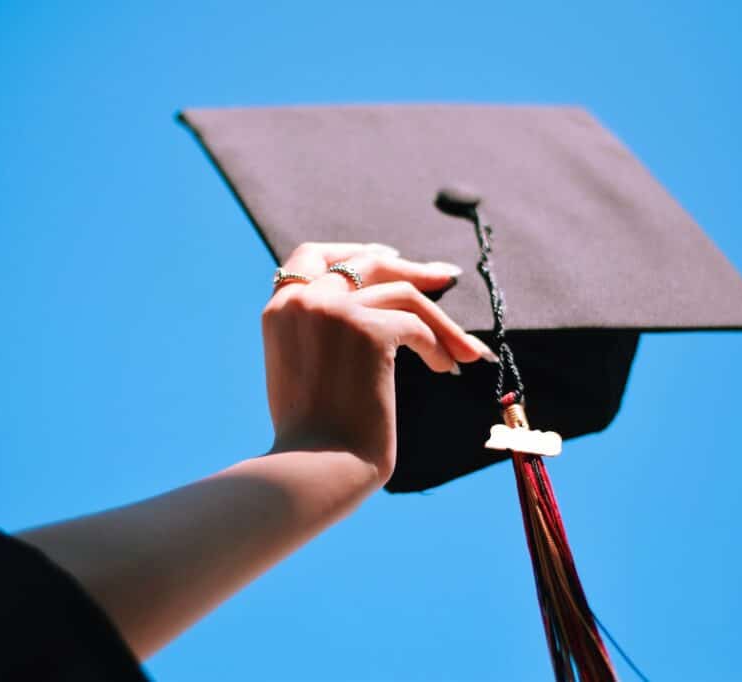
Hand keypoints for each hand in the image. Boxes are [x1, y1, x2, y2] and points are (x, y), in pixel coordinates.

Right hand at [261, 242, 498, 482]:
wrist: (318, 467)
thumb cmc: (313, 435)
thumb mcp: (299, 367)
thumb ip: (316, 330)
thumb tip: (367, 308)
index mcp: (280, 309)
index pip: (312, 256)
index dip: (354, 252)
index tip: (389, 259)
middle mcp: (303, 301)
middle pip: (366, 263)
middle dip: (411, 268)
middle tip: (446, 276)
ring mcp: (335, 312)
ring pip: (403, 293)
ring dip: (440, 321)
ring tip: (461, 351)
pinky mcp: (368, 330)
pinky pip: (416, 325)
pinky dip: (438, 346)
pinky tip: (447, 368)